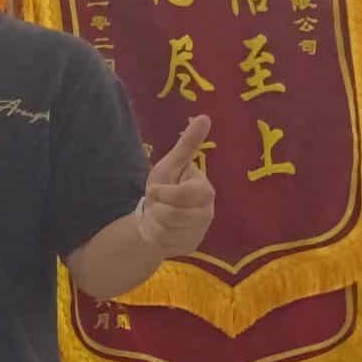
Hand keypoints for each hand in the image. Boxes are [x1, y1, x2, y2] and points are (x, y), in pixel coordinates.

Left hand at [135, 116, 214, 255]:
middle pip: (174, 214)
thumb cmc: (165, 187)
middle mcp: (208, 211)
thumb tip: (204, 116)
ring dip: (155, 220)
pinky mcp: (191, 244)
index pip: (184, 195)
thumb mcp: (171, 165)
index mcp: (204, 190)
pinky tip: (160, 228)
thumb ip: (188, 144)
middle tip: (158, 203)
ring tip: (160, 214)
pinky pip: (165, 242)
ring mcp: (200, 230)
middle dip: (157, 208)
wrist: (157, 217)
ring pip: (167, 229)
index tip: (154, 190)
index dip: (164, 193)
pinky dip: (155, 234)